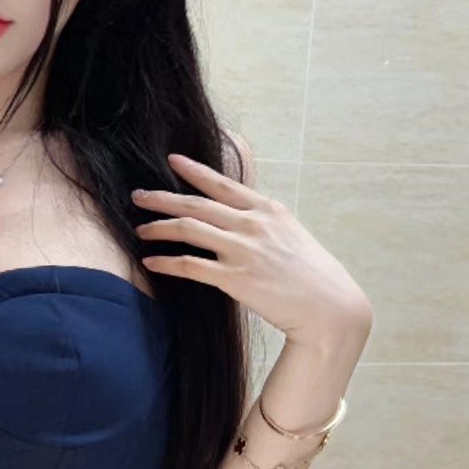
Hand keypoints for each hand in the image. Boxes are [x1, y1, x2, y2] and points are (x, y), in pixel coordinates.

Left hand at [132, 152, 371, 343]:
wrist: (330, 307)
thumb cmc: (312, 274)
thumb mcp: (291, 234)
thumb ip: (263, 222)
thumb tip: (238, 216)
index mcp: (267, 210)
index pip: (222, 184)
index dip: (194, 170)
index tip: (172, 160)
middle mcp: (252, 224)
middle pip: (196, 204)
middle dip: (162, 197)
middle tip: (138, 195)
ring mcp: (242, 250)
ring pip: (188, 229)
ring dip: (158, 227)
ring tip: (140, 229)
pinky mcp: (234, 278)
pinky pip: (190, 265)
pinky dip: (166, 262)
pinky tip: (151, 261)